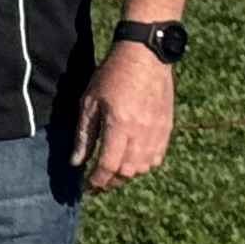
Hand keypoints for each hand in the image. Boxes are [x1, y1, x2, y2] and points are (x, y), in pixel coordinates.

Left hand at [71, 41, 177, 192]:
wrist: (145, 56)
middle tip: (97, 183)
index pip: (109, 166)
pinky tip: (131, 161)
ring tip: (112, 173)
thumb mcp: (89, 103)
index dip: (96, 181)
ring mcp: (158, 130)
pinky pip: (158, 156)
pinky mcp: (167, 126)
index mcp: (120, 125)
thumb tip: (77, 162)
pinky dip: (144, 165)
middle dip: (111, 182)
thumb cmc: (112, 76)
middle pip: (128, 171)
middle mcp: (142, 132)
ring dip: (127, 175)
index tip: (85, 187)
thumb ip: (84, 135)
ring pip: (144, 167)